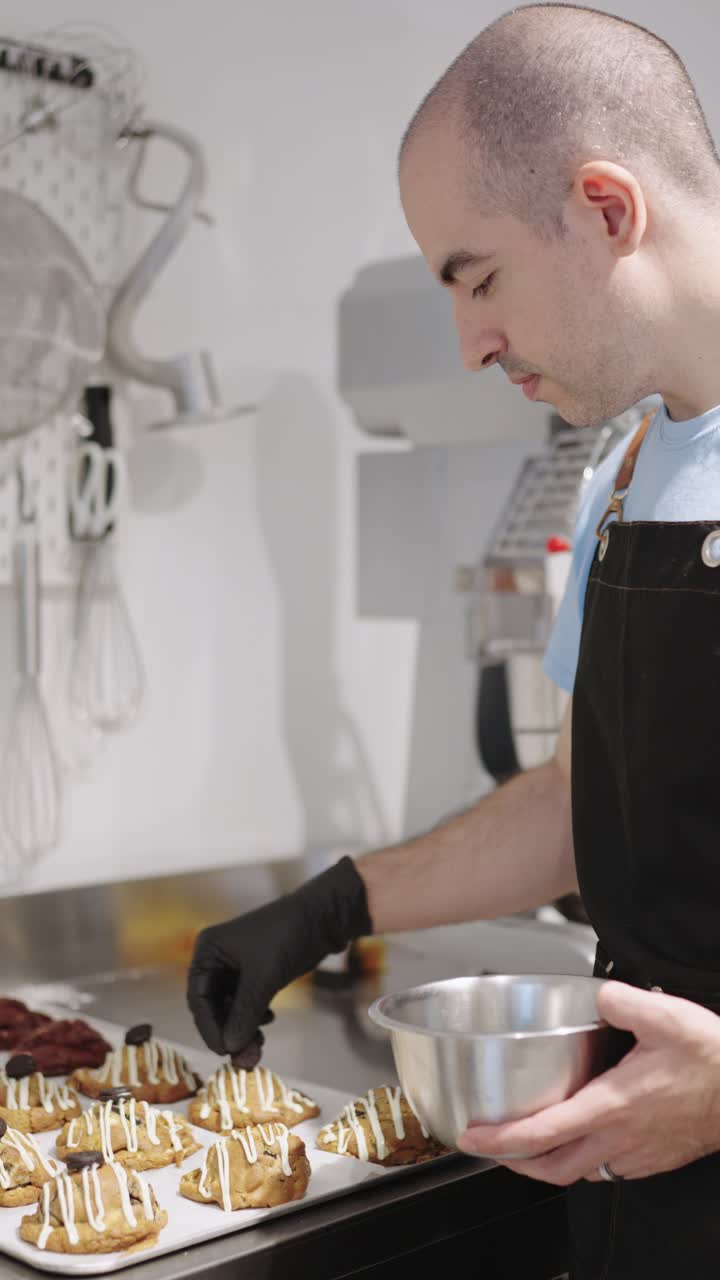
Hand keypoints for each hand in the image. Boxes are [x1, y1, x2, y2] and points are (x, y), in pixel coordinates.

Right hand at [186, 856, 370, 1057]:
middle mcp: (218, 958)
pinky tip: (267, 1022)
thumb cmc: (287, 935)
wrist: (324, 917)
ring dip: (242, 1028)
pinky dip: (253, 1018)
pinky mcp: (258, 973)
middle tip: (246, 1056)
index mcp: (208, 950)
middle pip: (213, 1006)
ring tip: (259, 1044)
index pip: (198, 998)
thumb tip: (230, 1048)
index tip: (224, 1051)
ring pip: (231, 1008)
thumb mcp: (262, 976)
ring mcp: (238, 966)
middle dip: (229, 1031)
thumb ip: (244, 1013)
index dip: (209, 1028)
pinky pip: (246, 1003)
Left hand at [458, 981, 719, 1183]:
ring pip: (578, 1173)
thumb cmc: (713, 1061)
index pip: (542, 1133)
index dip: (501, 1140)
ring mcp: (635, 1154)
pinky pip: (604, 1170)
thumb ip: (621, 1000)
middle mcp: (618, 1138)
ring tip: (526, 1144)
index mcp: (611, 1106)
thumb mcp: (665, 1016)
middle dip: (511, 1162)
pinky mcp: (650, 1159)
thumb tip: (597, 995)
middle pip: (550, 1167)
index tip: (473, 1136)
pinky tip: (577, 1140)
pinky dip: (580, 1161)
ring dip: (546, 1163)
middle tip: (489, 1146)